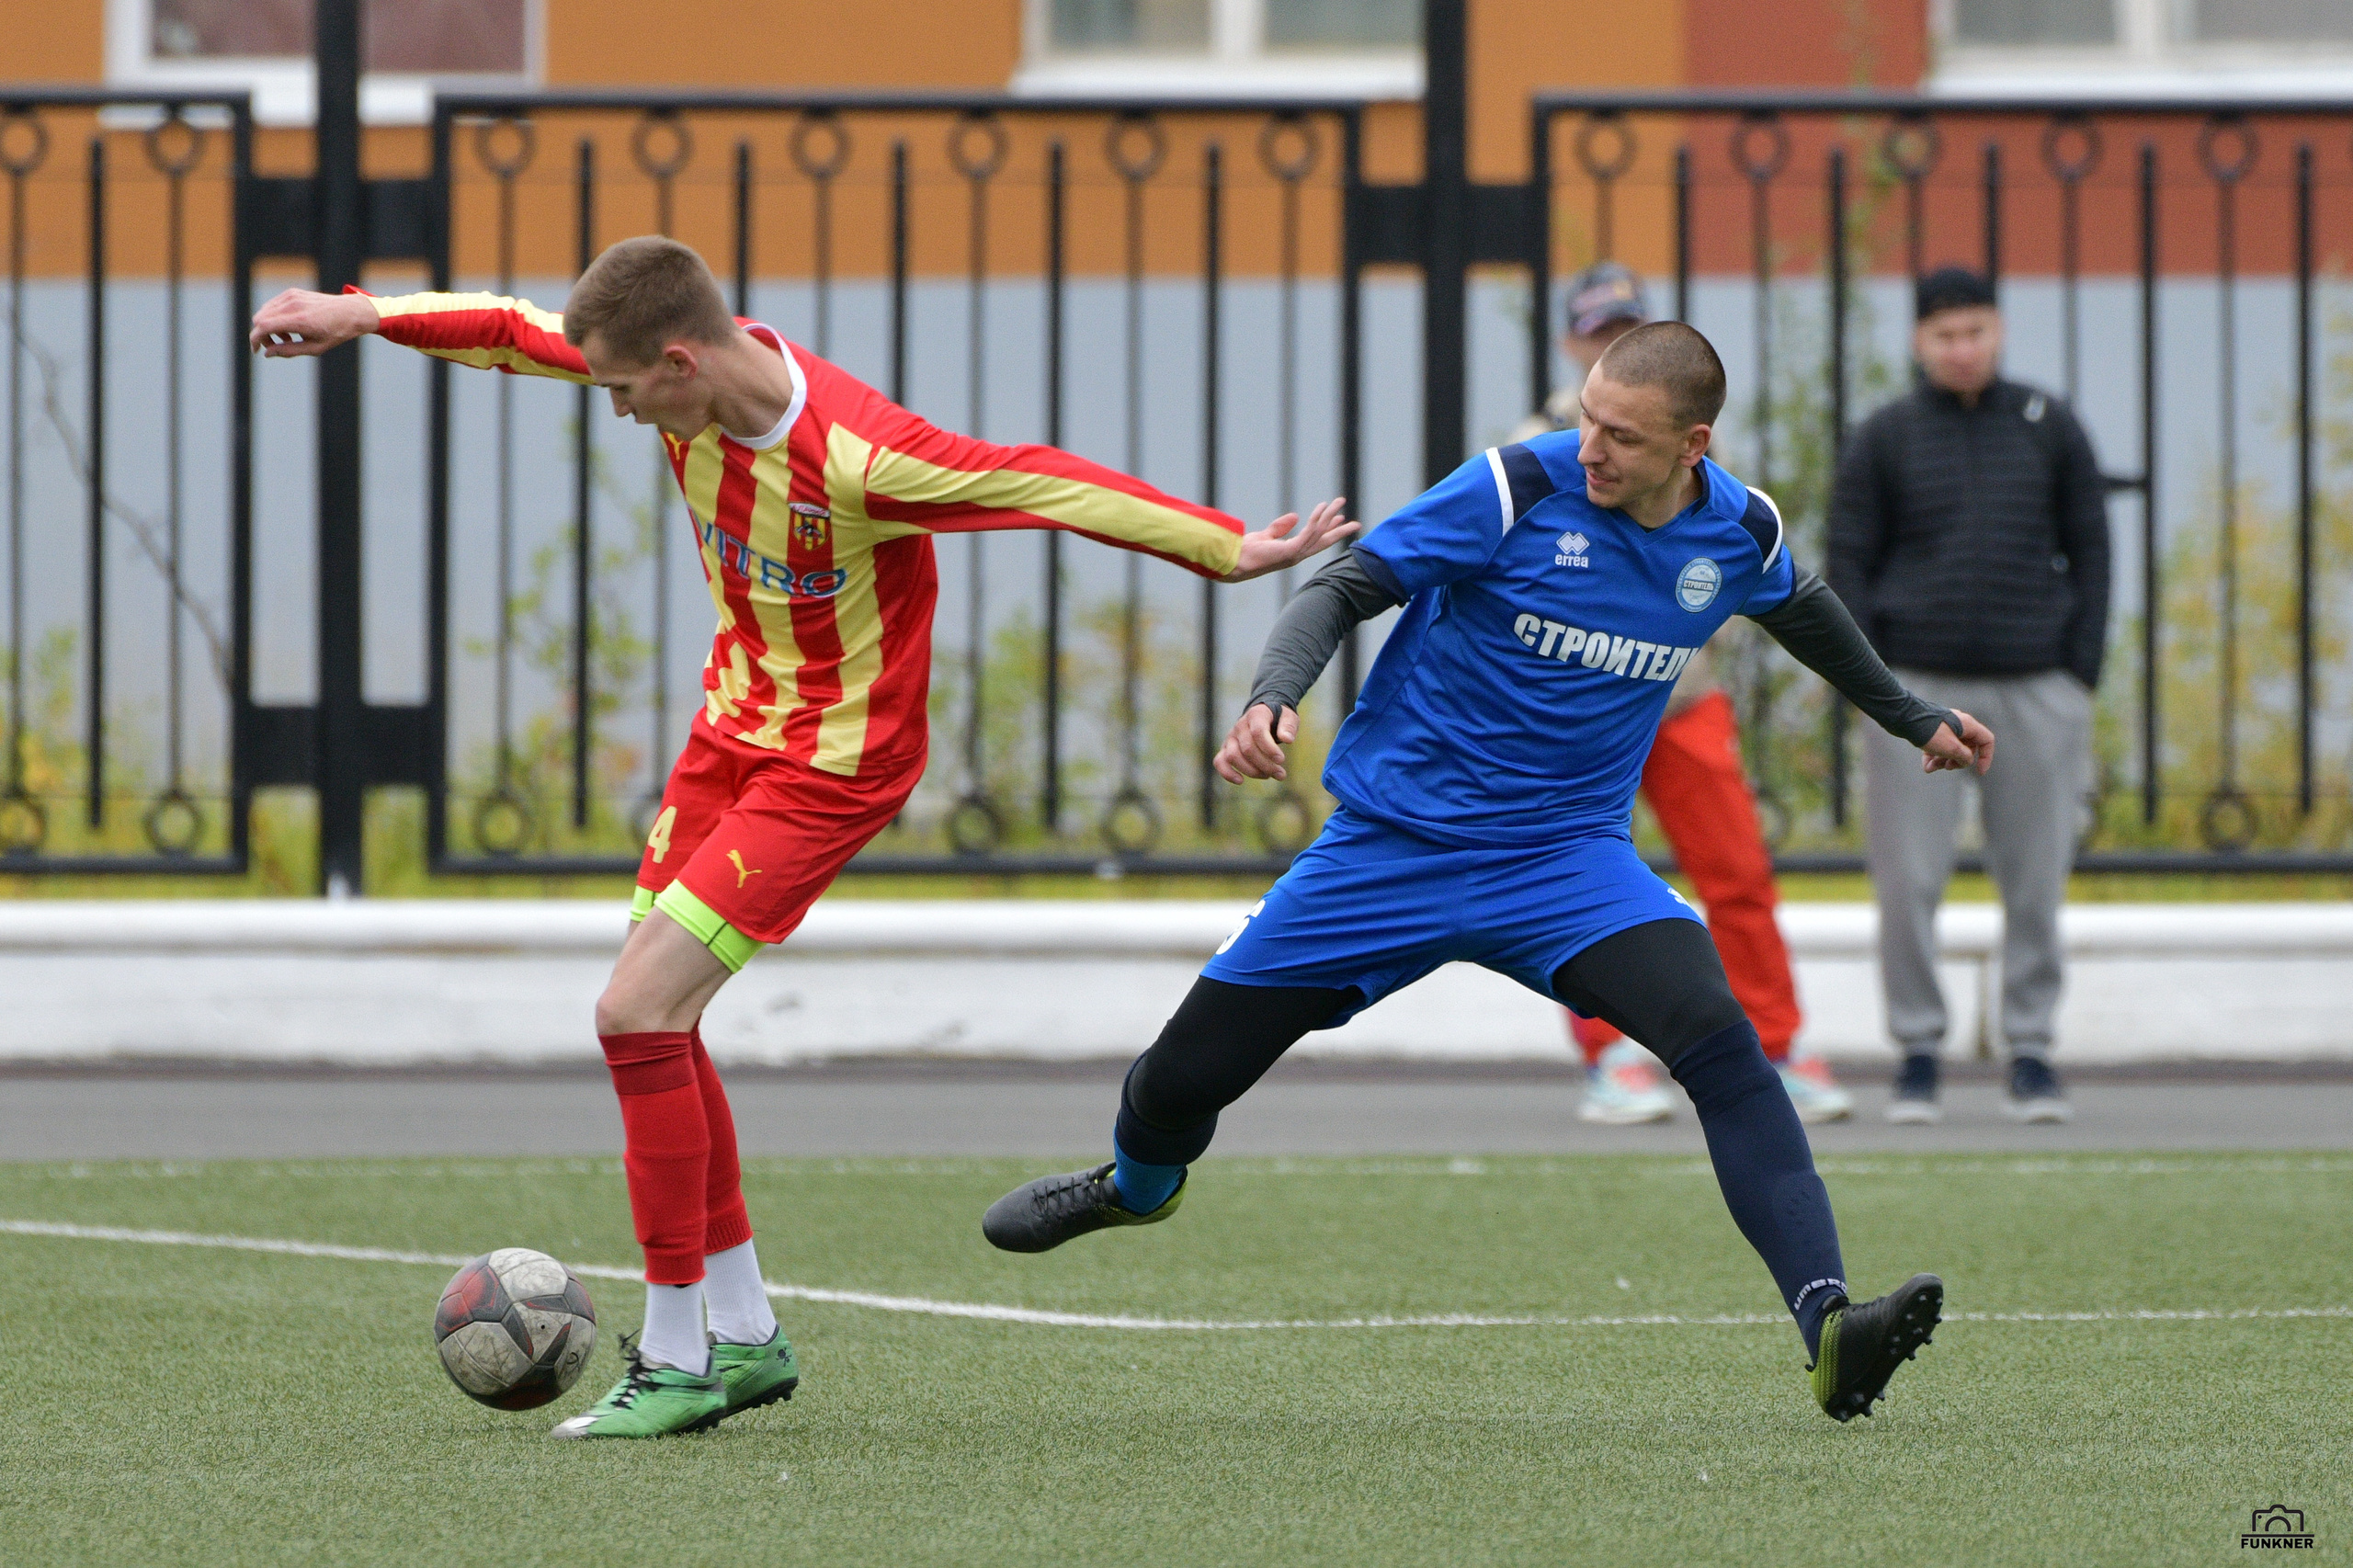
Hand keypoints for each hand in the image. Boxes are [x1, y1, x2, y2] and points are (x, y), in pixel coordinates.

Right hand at [249, 288, 378, 355]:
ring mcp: (292, 296)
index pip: (263, 326)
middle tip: (276, 346)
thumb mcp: (315, 348)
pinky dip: (275, 317)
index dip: (255, 339)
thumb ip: (289, 351)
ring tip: (287, 337)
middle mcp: (293, 305)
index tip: (257, 350)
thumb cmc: (336, 332)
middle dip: (262, 334)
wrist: (351, 312)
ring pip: (265, 311)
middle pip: (260, 319)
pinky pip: (273, 305)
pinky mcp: (293, 292)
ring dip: (269, 326)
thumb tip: (267, 353)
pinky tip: (290, 327)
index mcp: (299, 320)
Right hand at [1214, 703, 1295, 783]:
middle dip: (1265, 765)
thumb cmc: (1278, 719)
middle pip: (1247, 748)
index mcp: (1255, 715)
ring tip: (1268, 775)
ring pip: (1233, 756)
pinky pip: (1219, 761)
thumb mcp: (1288, 717)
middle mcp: (1240, 725)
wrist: (1264, 716)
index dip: (1269, 748)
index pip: (1258, 732)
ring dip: (1251, 771)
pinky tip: (1240, 781)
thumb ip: (1288, 726)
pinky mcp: (1226, 749)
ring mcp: (1231, 737)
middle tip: (1280, 774)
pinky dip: (1227, 773)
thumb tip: (1287, 739)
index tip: (1281, 760)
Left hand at [1224, 497, 1357, 582]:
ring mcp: (1296, 554)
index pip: (1315, 539)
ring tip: (1339, 501)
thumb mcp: (1266, 535)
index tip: (1339, 518)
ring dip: (1330, 516)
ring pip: (1320, 533)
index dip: (1328, 529)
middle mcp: (1297, 554)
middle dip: (1340, 530)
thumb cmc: (1246, 552)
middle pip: (1324, 540)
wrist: (1235, 561)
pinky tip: (1322, 508)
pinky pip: (1309, 533)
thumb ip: (1280, 527)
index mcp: (1293, 552)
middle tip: (1357, 523)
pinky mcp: (1291, 551)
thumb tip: (1295, 516)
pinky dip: (1317, 520)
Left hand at [1922, 709, 1993, 774]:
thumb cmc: (1929, 732)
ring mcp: (1945, 727)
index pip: (1986, 741)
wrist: (1903, 718)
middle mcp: (1958, 725)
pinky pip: (1938, 747)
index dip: (1986, 757)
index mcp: (1968, 725)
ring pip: (1951, 749)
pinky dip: (1933, 757)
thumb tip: (1967, 761)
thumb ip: (1964, 757)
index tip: (1979, 772)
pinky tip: (1926, 766)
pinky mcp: (1932, 731)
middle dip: (1957, 761)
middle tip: (1947, 767)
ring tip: (1932, 768)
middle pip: (1967, 748)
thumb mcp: (1951, 748)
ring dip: (1943, 761)